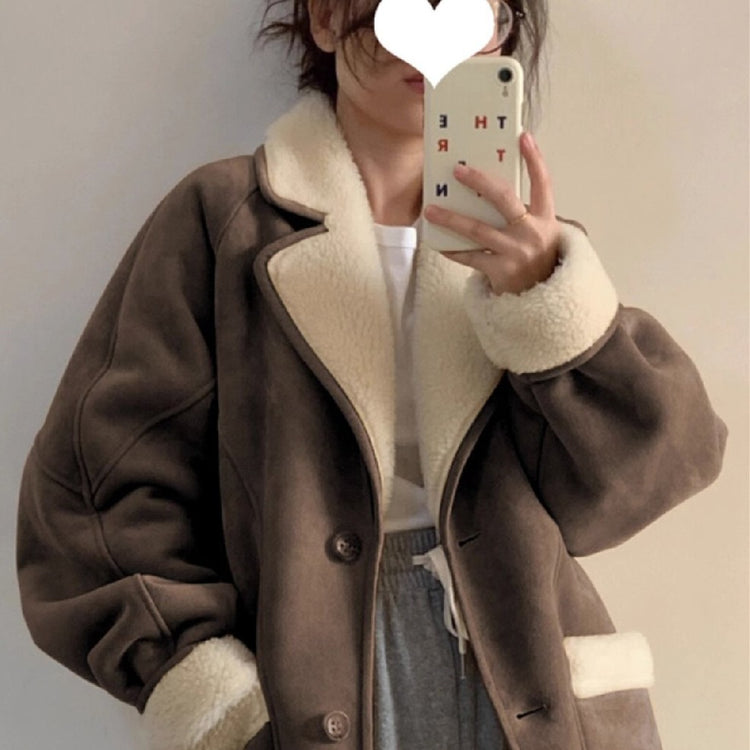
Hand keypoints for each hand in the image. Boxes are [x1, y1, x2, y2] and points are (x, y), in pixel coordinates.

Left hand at [423, 132, 561, 295]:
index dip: (534, 159)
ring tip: (430, 210)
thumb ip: (522, 213)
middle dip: (480, 181)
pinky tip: (437, 243)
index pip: (543, 183)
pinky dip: (453, 250)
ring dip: (451, 219)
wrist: (543, 298)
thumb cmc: (535, 257)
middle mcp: (532, 233)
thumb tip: (486, 188)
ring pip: (478, 230)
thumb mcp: (539, 231)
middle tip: (457, 170)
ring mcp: (516, 252)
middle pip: (505, 198)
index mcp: (546, 218)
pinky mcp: (500, 271)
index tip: (522, 136)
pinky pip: (470, 257)